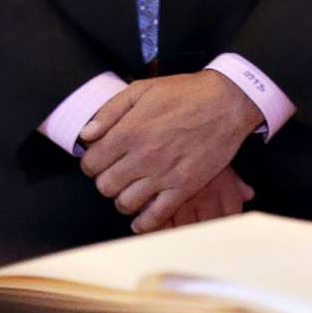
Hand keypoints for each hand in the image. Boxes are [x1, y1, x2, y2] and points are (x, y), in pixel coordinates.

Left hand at [78, 72, 262, 231]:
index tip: (98, 162)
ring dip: (122, 199)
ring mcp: (164, 175)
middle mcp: (143, 157)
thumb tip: (85, 135)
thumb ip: (108, 112)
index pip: (91, 163)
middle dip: (104, 181)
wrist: (226, 102)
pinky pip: (158, 216)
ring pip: (126, 203)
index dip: (90, 164)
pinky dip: (145, 222)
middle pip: (105, 186)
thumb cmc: (183, 93)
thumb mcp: (139, 90)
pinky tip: (141, 219)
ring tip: (128, 190)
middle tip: (113, 175)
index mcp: (128, 132)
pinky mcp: (185, 187)